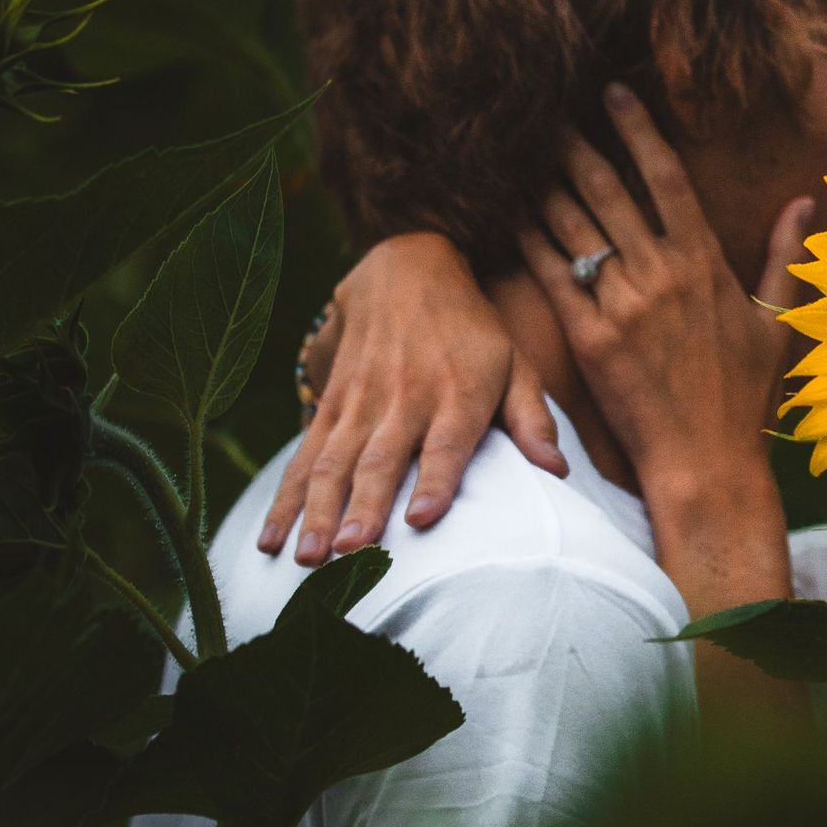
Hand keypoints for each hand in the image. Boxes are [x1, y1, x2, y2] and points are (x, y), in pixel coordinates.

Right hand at [257, 232, 566, 563]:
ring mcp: (361, 401)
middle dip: (363, 507)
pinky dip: (285, 497)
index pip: (446, 443)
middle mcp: (405, 399)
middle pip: (381, 458)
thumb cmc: (473, 333)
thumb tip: (556, 472)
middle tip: (351, 552)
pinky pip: (304, 454)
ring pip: (334, 460)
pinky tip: (270, 537)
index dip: (435, 480)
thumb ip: (533, 420)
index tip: (421, 518)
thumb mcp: (515, 365)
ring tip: (307, 557)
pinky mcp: (330, 403)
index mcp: (457, 395)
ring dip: (317, 510)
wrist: (407, 269)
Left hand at [523, 85, 813, 735]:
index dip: (637, 130)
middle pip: (609, 190)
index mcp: (705, 263)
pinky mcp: (590, 339)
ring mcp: (625, 305)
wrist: (707, 463)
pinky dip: (529, 240)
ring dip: (544, 184)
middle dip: (575, 145)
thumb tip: (805, 199)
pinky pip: (552, 276)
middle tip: (545, 111)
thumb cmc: (743, 397)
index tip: (613, 94)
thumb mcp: (775, 321)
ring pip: (574, 226)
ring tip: (518, 152)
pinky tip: (508, 214)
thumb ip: (783, 255)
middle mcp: (663, 274)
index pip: (666, 178)